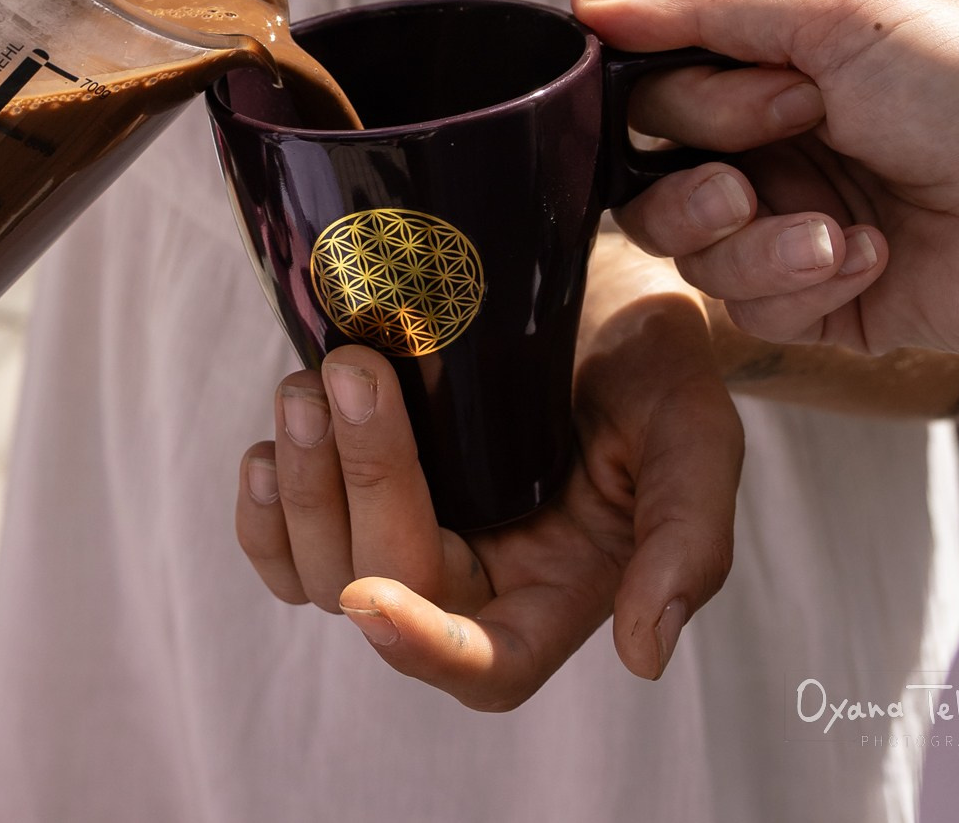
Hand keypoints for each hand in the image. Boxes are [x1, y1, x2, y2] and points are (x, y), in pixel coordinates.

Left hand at [234, 244, 742, 709]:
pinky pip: (281, 547)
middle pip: (387, 586)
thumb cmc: (652, 365)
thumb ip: (687, 540)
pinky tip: (274, 439)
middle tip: (353, 370)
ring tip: (312, 382)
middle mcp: (475, 583)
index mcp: (558, 592)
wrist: (591, 291)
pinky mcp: (354, 496)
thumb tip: (645, 655)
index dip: (422, 649)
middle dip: (361, 483)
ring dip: (302, 483)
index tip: (372, 599)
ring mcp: (408, 539)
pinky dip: (263, 506)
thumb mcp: (696, 435)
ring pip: (320, 569)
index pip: (484, 666)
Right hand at [573, 0, 958, 358]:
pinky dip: (804, 283)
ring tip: (832, 226)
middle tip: (792, 139)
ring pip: (683, 254)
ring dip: (752, 238)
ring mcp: (783, 231)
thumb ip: (703, 3)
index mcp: (762, 74)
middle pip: (642, 182)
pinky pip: (744, 310)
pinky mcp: (813, 306)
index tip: (752, 88)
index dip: (676, 101)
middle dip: (706, 171)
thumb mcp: (839, 14)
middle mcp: (761, 154)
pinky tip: (873, 255)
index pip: (645, 96)